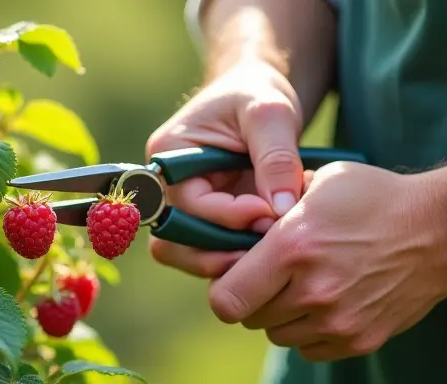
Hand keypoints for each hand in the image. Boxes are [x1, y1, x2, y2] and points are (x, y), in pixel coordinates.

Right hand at [145, 59, 307, 277]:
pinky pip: (206, 252)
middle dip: (222, 248)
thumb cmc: (257, 95)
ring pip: (184, 254)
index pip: (188, 202)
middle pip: (175, 239)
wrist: (257, 97)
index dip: (229, 215)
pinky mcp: (202, 220)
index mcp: (168, 152)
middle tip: (268, 247)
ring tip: (266, 255)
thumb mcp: (271, 113)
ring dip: (223, 260)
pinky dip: (233, 257)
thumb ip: (276, 158)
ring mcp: (182, 206)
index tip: (270, 212)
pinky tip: (266, 249)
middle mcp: (165, 184)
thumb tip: (281, 208)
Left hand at [207, 161, 446, 360]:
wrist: (441, 230)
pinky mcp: (359, 340)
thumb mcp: (319, 183)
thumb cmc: (375, 198)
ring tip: (305, 284)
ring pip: (278, 335)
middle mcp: (312, 290)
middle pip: (250, 317)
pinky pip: (310, 349)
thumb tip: (239, 225)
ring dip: (282, 315)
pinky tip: (328, 300)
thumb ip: (273, 207)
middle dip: (255, 296)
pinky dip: (310, 331)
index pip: (226, 298)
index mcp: (293, 247)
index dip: (224, 288)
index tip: (236, 273)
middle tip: (275, 275)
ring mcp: (337, 321)